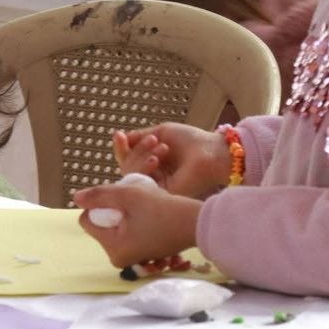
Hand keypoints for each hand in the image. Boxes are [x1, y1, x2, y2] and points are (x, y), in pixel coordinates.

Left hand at [74, 182, 200, 267]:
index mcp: (112, 248)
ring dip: (125, 212)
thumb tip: (75, 198)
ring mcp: (131, 258)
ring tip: (144, 207)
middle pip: (101, 224)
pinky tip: (150, 214)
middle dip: (113, 209)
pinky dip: (134, 220)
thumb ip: (100, 195)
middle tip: (135, 202)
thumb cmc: (164, 210)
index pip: (87, 221)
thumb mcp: (128, 196)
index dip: (99, 203)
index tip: (121, 198)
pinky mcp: (142, 253)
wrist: (197, 223)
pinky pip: (128, 232)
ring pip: (115, 226)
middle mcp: (119, 259)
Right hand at [112, 123, 230, 199]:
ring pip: (130, 173)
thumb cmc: (191, 142)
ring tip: (160, 146)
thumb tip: (119, 137)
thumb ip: (139, 137)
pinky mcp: (157, 196)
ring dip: (141, 156)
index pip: (128, 158)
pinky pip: (139, 182)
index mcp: (151, 162)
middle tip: (152, 140)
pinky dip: (144, 167)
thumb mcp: (161, 133)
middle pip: (126, 166)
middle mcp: (151, 176)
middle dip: (135, 150)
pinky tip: (156, 159)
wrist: (210, 153)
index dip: (121, 147)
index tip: (118, 135)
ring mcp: (154, 186)